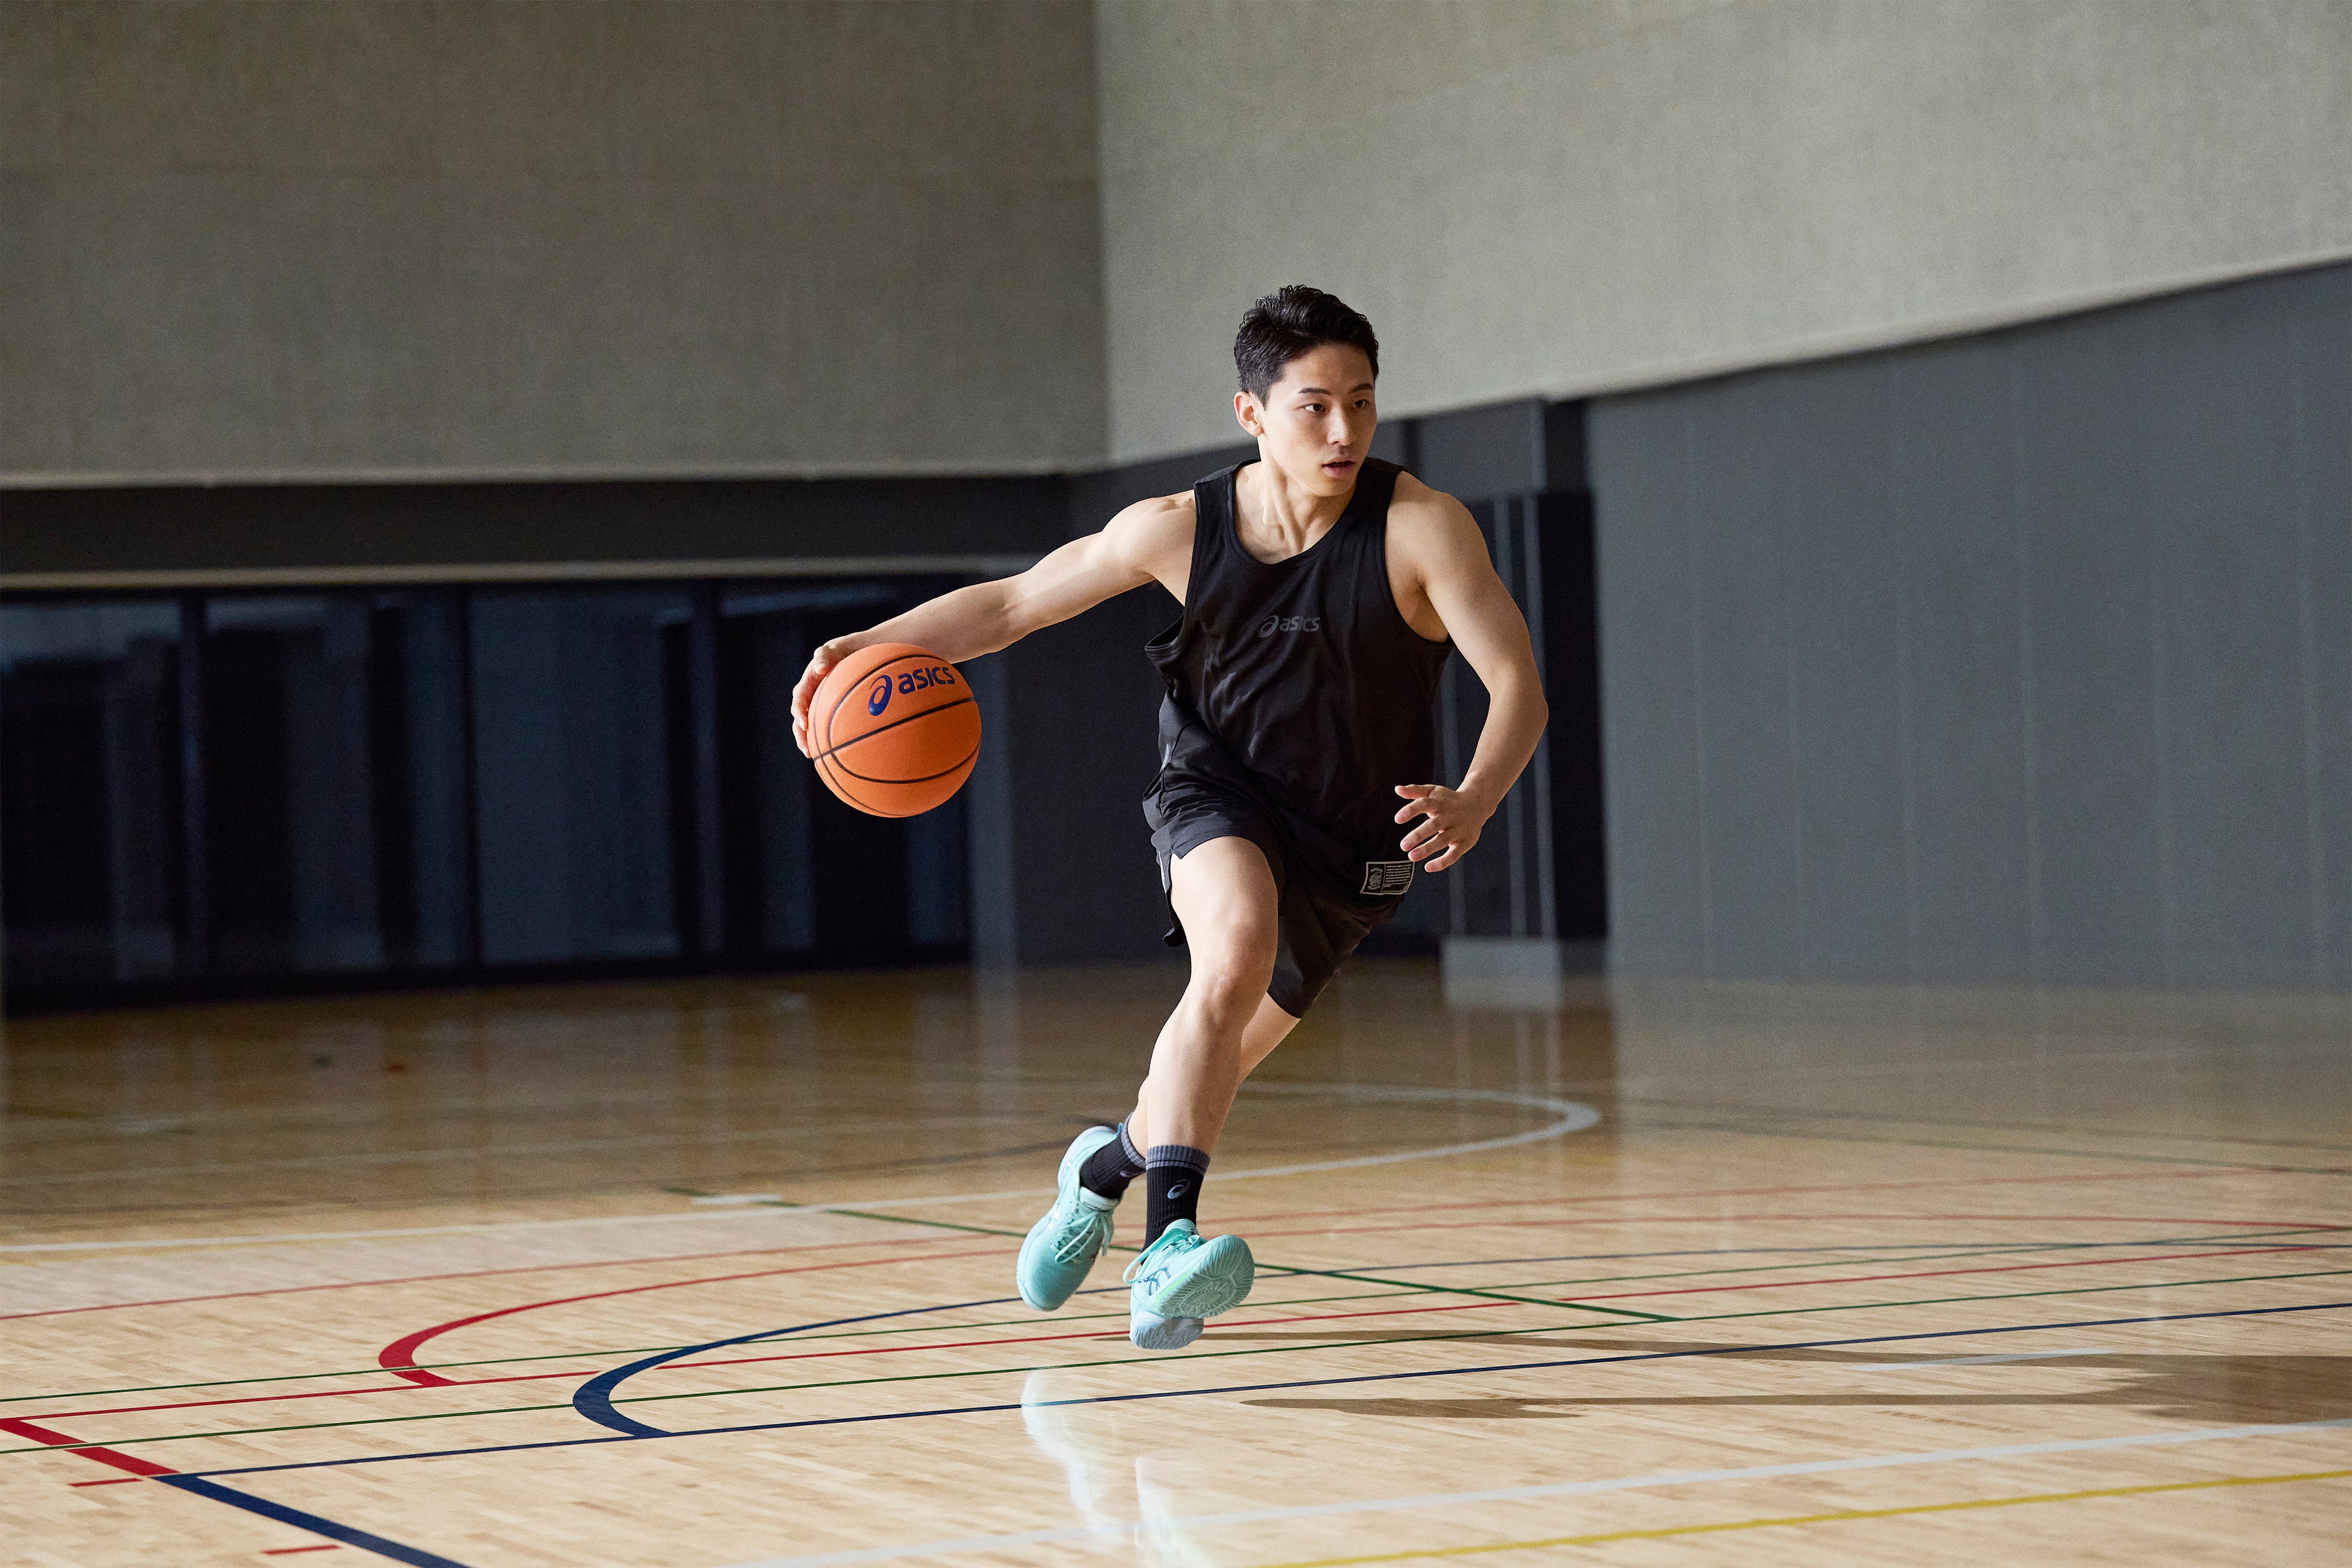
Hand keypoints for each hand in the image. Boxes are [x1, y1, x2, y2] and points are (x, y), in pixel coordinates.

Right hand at [791, 638, 854, 756]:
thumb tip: (820, 668)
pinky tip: (832, 751)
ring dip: (809, 742)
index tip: (804, 724)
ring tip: (814, 757)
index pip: (798, 701)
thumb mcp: (828, 652)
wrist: (841, 657)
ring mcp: (815, 707)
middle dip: (801, 736)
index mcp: (805, 686)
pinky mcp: (824, 713)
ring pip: (809, 728)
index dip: (799, 713)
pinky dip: (824, 739)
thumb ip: (823, 657)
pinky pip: (822, 727)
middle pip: (799, 720)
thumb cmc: (834, 654)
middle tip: (807, 750)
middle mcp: (807, 699)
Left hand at [1393, 784, 1491, 871]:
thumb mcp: (1433, 791)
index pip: (1424, 804)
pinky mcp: (1464, 842)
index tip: (1397, 819)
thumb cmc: (1448, 800)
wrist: (1477, 804)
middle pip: (1433, 825)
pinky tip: (1428, 867)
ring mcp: (1458, 829)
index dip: (1411, 811)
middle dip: (1418, 835)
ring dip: (1427, 849)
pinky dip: (1442, 862)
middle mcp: (1449, 816)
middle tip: (1403, 845)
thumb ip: (1415, 791)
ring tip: (1411, 856)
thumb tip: (1397, 789)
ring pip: (1442, 840)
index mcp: (1439, 802)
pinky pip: (1454, 854)